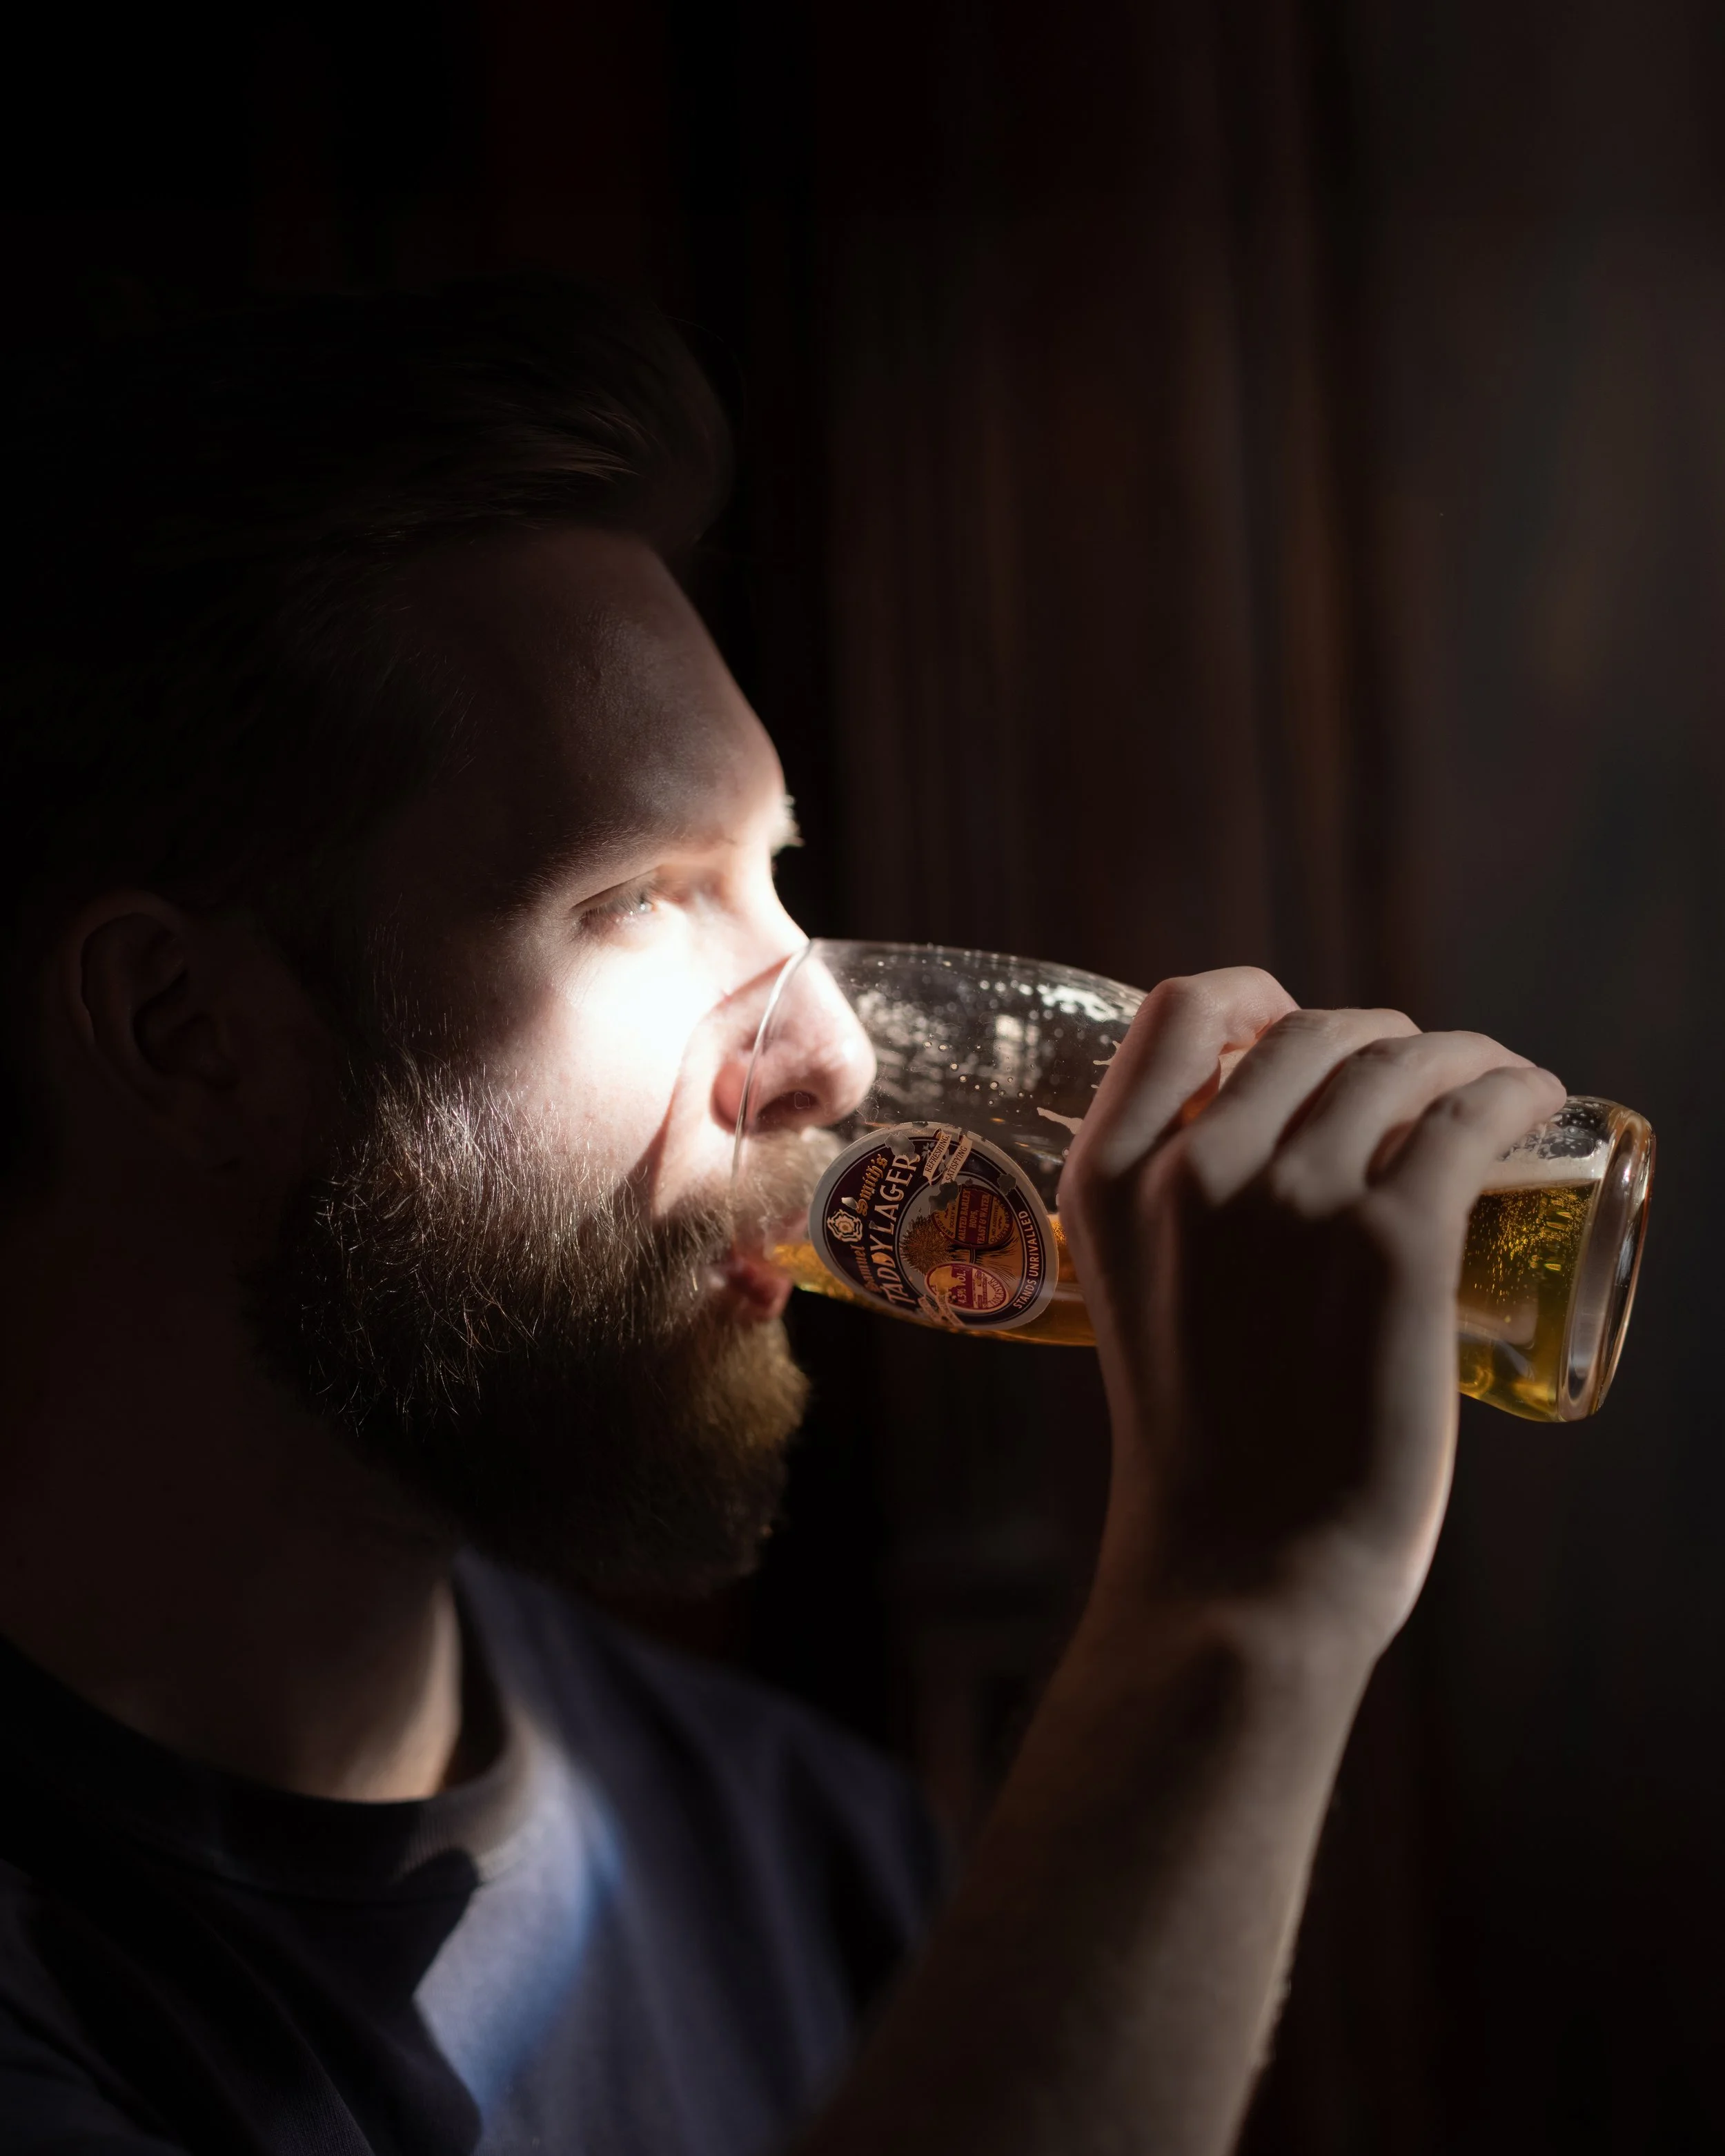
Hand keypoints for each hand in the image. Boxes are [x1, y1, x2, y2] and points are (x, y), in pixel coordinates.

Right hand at [1059, 968, 1563, 1654]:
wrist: (1243, 1573)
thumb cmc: (1200, 1453)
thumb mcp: (1140, 1298)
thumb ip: (1177, 1219)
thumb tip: (1268, 1153)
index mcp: (1110, 1179)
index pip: (1182, 1011)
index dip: (1255, 999)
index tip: (1296, 1028)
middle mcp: (1194, 1169)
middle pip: (1306, 1029)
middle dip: (1372, 1034)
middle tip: (1414, 1077)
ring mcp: (1296, 1199)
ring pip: (1396, 1060)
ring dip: (1458, 1053)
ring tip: (1493, 1078)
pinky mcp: (1395, 1240)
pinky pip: (1471, 1116)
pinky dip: (1513, 1088)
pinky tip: (1535, 1096)